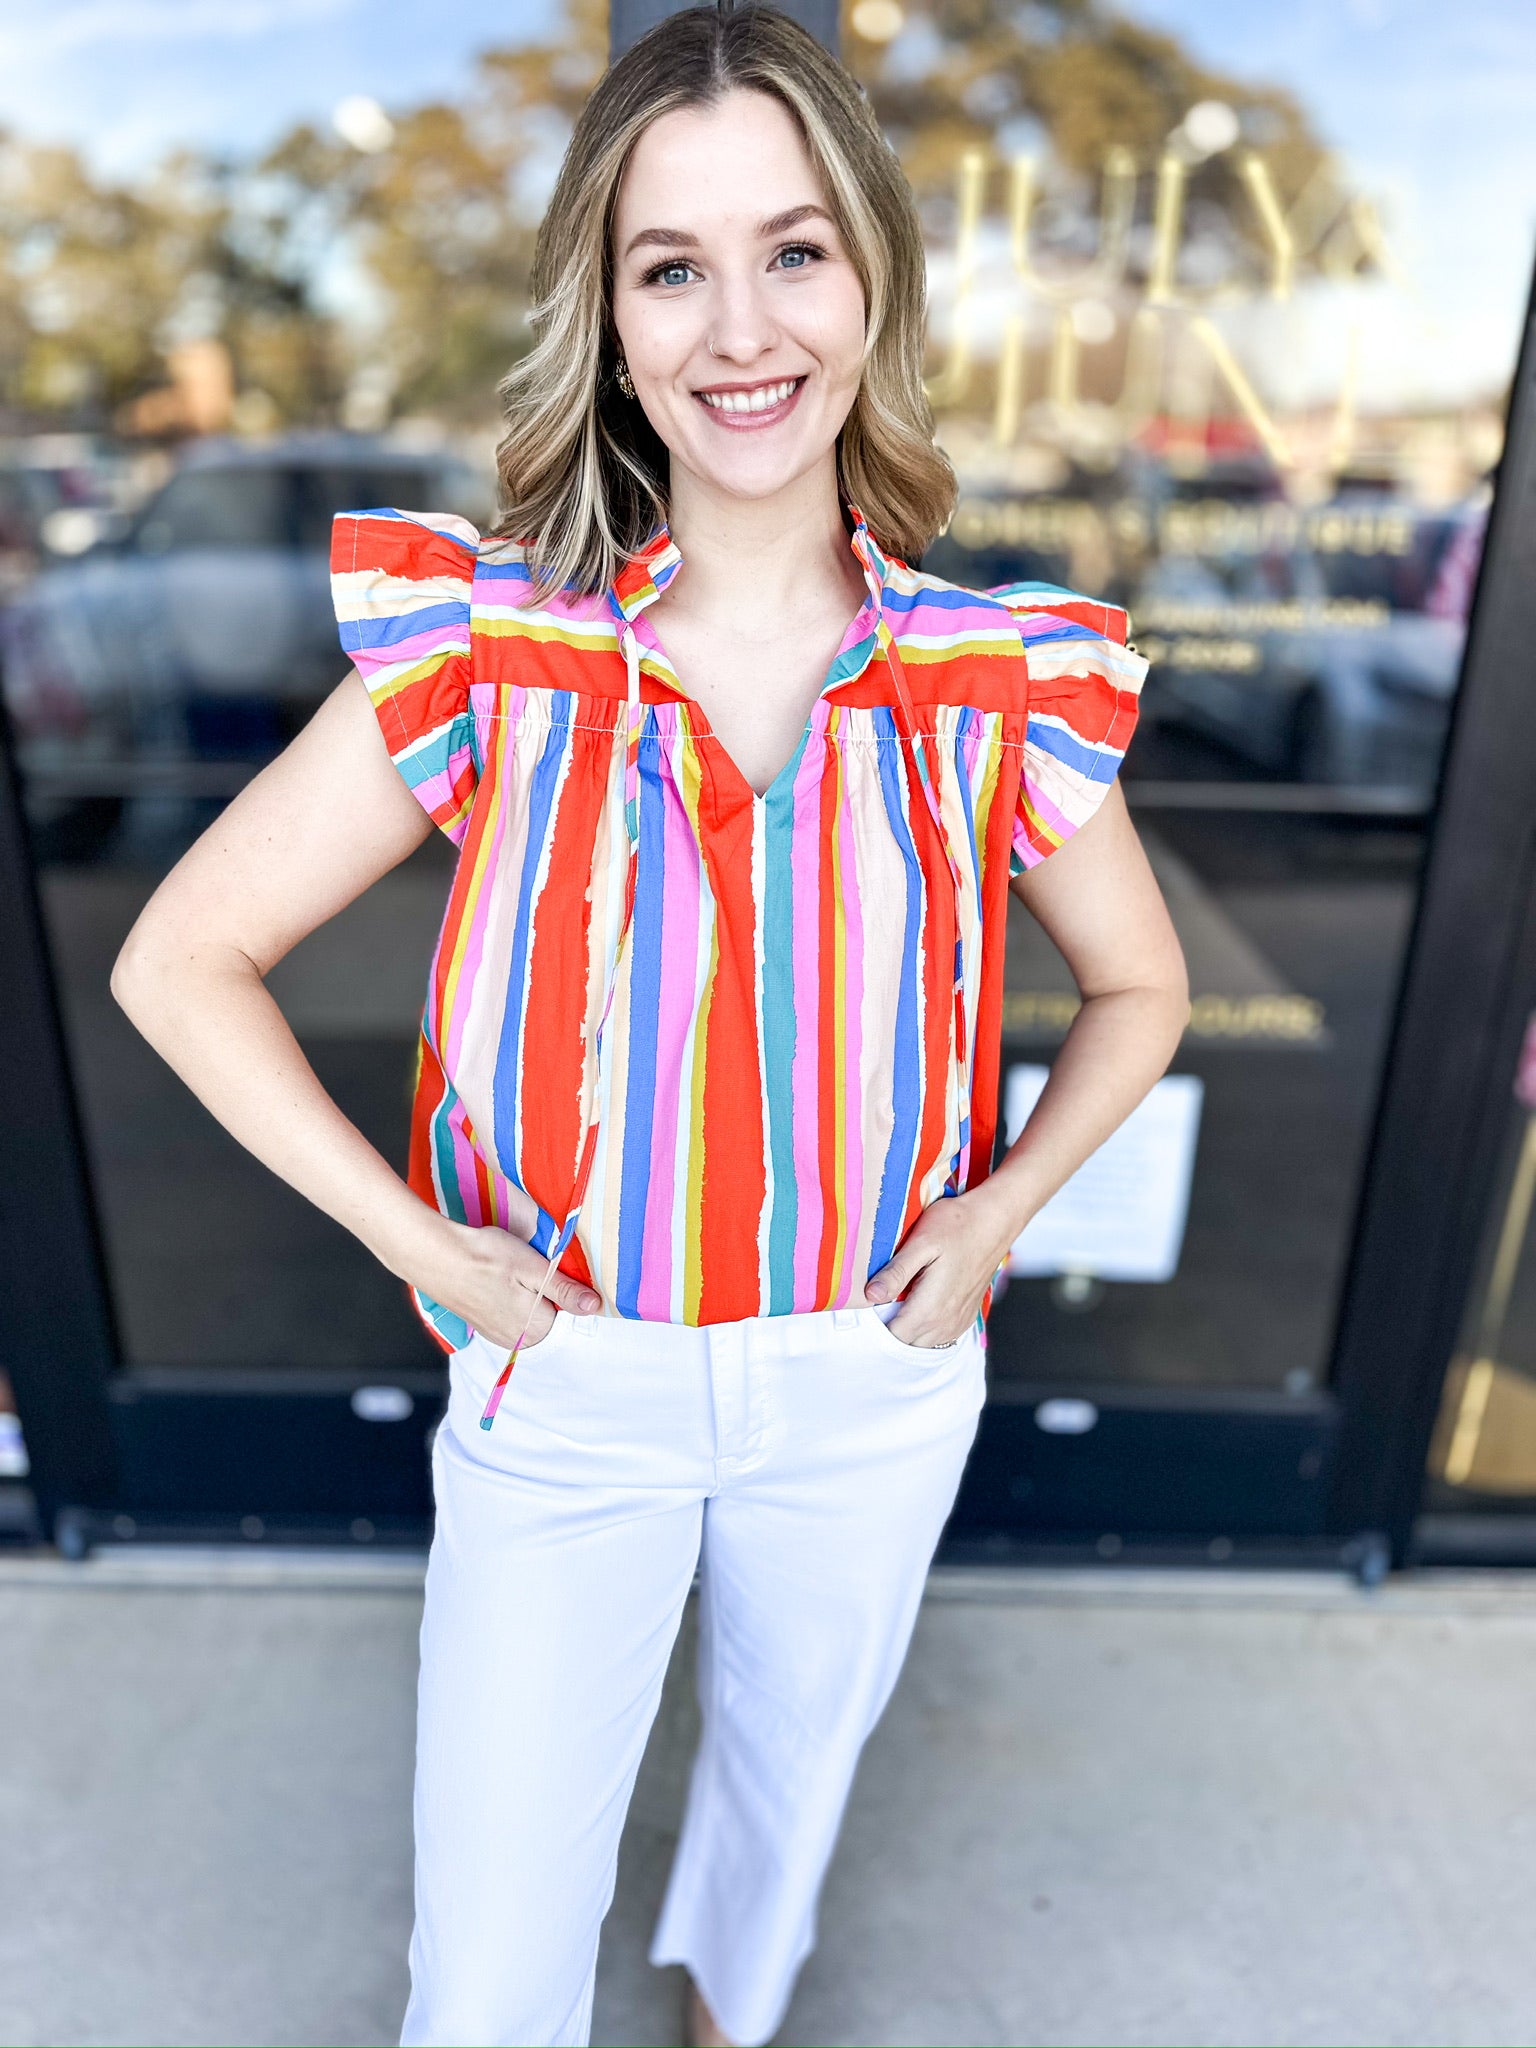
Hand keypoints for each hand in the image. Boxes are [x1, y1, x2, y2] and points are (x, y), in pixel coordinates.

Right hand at [406, 1213, 601, 1352]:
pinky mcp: (484, 1326)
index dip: (566, 1288)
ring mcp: (499, 1336)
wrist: (436, 1256)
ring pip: (530, 1315)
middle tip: (532, 1268)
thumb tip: (595, 1306)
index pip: (570, 1313)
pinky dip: (511, 1299)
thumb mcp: (535, 1268)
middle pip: (550, 1316)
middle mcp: (519, 1341)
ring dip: (529, 1296)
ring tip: (513, 1273)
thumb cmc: (487, 1257)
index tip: (553, 1270)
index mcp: (537, 1330)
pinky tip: (501, 1280)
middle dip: (548, 1293)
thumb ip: (565, 1291)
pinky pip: (511, 1315)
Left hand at [863, 1183, 1020, 1346]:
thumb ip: (896, 1273)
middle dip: (890, 1326)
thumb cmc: (956, 1225)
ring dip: (908, 1328)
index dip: (875, 1324)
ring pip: (923, 1343)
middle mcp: (945, 1322)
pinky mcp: (966, 1317)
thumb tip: (870, 1296)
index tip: (868, 1304)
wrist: (994, 1221)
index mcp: (930, 1308)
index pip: (892, 1336)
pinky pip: (940, 1336)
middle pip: (906, 1342)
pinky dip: (926, 1327)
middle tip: (882, 1297)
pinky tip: (920, 1302)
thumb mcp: (920, 1243)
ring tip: (899, 1298)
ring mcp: (958, 1322)